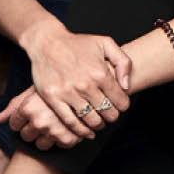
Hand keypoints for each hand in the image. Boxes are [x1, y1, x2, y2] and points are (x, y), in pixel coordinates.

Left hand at [0, 85, 83, 149]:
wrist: (83, 82)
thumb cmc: (54, 84)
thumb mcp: (33, 90)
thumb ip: (14, 105)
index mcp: (27, 107)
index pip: (14, 125)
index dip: (20, 120)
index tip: (30, 114)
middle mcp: (39, 121)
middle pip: (25, 137)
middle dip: (31, 129)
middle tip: (42, 118)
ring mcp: (53, 131)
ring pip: (40, 145)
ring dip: (45, 137)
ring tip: (54, 123)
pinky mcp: (68, 139)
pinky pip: (58, 146)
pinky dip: (62, 139)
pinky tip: (65, 127)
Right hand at [20, 23, 130, 138]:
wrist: (47, 42)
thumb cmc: (76, 43)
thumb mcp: (105, 43)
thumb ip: (123, 62)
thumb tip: (126, 86)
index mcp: (100, 73)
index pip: (121, 101)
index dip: (123, 106)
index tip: (119, 105)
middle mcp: (85, 85)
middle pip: (108, 113)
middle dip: (111, 116)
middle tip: (108, 114)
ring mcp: (68, 93)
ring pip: (91, 120)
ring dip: (98, 124)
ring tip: (98, 121)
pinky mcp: (53, 98)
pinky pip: (70, 122)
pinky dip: (80, 131)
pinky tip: (86, 131)